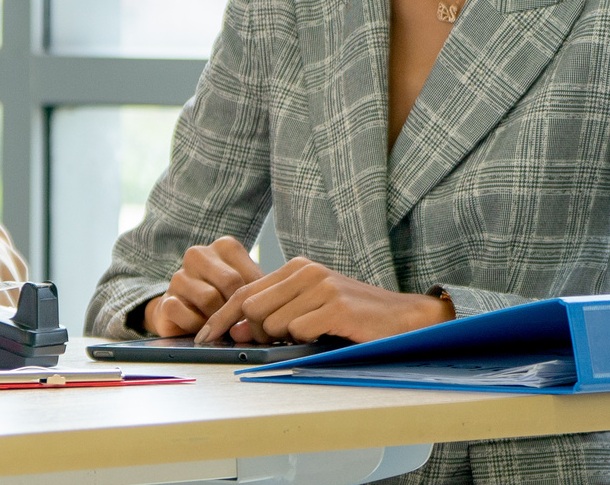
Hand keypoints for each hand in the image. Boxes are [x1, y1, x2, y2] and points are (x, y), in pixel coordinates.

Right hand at [142, 237, 261, 338]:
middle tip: (239, 321)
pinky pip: (184, 313)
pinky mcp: (165, 301)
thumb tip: (263, 309)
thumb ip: (258, 293)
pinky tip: (199, 327)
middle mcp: (198, 255)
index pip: (250, 274)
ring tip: (219, 325)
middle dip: (237, 307)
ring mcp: (179, 276)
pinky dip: (196, 326)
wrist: (188, 317)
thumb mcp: (249, 291)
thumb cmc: (226, 302)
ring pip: (208, 297)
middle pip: (230, 281)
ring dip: (218, 318)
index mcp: (224, 247)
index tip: (253, 311)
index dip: (255, 299)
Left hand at [208, 258, 454, 343]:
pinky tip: (327, 334)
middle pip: (252, 309)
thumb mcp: (310, 309)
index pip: (243, 292)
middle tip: (281, 341)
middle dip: (258, 332)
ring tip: (313, 335)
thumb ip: (272, 315)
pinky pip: (299, 331)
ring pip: (273, 323)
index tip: (205, 336)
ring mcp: (321, 287)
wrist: (404, 318)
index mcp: (296, 268)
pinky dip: (308, 341)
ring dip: (287, 338)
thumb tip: (234, 331)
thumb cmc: (354, 316)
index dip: (221, 316)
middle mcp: (306, 272)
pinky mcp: (336, 306)